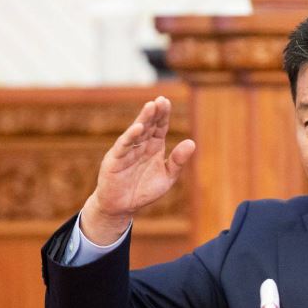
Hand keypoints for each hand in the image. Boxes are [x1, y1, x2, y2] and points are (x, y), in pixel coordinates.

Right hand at [81, 96, 194, 244]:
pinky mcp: (115, 160)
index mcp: (153, 147)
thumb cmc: (143, 191)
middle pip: (148, 126)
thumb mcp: (166, 177)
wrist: (122, 207)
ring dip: (143, 119)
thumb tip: (192, 142)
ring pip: (136, 132)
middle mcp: (140, 146)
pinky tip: (138, 128)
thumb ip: (177, 161)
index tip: (167, 102)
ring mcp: (127, 151)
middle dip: (154, 113)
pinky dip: (130, 137)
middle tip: (161, 100)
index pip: (159, 127)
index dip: (163, 115)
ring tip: (151, 106)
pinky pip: (124, 146)